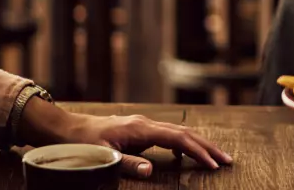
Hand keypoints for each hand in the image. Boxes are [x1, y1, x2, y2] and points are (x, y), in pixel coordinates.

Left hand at [26, 103, 231, 178]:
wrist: (65, 128)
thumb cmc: (82, 143)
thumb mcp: (102, 157)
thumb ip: (127, 164)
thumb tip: (152, 170)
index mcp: (140, 129)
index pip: (178, 139)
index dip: (198, 151)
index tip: (214, 164)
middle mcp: (145, 124)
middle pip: (184, 133)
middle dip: (207, 146)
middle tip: (228, 160)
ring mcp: (143, 125)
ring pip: (178, 132)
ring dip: (198, 144)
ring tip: (215, 157)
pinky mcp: (139, 130)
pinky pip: (168, 135)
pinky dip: (182, 144)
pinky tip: (185, 155)